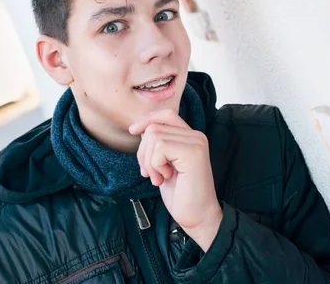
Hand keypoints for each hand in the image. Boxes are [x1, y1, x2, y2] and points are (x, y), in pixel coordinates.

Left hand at [129, 109, 221, 250]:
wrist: (196, 216)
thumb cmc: (180, 193)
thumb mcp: (164, 164)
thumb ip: (158, 144)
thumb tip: (141, 129)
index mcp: (191, 136)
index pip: (166, 114)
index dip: (147, 119)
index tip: (133, 131)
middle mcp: (196, 135)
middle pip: (154, 127)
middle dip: (143, 152)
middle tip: (151, 173)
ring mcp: (196, 142)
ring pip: (154, 136)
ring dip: (149, 161)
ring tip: (160, 177)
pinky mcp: (193, 152)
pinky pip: (160, 148)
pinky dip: (155, 165)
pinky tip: (165, 178)